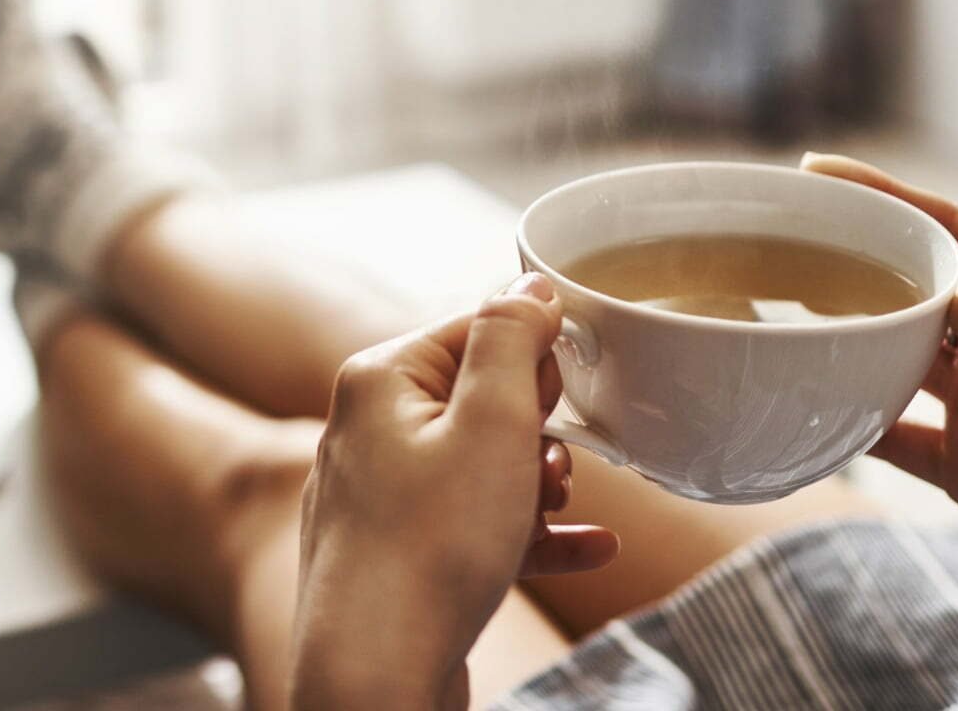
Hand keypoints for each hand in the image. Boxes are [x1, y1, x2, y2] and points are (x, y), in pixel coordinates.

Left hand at [291, 274, 618, 710]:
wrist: (374, 674)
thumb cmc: (430, 548)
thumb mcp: (491, 423)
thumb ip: (511, 340)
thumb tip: (530, 285)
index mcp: (380, 380)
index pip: (474, 330)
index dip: (532, 361)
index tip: (563, 400)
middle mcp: (366, 429)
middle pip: (478, 397)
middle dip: (535, 428)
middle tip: (554, 465)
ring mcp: (378, 496)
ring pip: (480, 465)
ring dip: (535, 482)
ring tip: (559, 507)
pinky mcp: (397, 554)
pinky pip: (473, 525)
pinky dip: (528, 534)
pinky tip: (591, 550)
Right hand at [803, 153, 957, 588]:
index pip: (952, 232)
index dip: (886, 198)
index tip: (820, 173)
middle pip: (908, 290)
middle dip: (848, 263)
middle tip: (779, 245)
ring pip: (889, 358)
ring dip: (838, 342)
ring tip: (775, 317)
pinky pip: (889, 439)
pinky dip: (844, 429)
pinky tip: (797, 416)